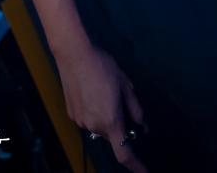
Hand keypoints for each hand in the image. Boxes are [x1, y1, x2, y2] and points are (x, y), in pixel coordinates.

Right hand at [53, 41, 149, 172]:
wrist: (74, 55)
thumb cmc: (103, 67)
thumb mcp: (125, 84)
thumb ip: (134, 108)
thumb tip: (141, 124)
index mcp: (110, 121)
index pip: (124, 153)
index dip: (136, 166)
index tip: (144, 172)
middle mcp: (94, 126)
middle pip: (111, 135)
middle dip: (119, 126)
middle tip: (121, 103)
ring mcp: (80, 122)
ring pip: (99, 127)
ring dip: (106, 118)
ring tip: (104, 91)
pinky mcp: (71, 114)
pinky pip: (88, 120)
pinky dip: (94, 112)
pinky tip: (93, 92)